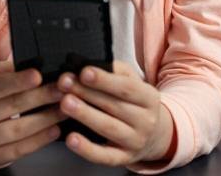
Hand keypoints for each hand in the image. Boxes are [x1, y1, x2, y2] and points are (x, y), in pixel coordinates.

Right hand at [0, 60, 65, 163]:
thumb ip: (7, 71)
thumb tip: (31, 63)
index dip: (19, 81)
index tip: (38, 75)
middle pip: (12, 106)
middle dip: (40, 97)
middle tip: (62, 90)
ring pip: (19, 129)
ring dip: (46, 119)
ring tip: (64, 109)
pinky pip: (21, 149)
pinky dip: (40, 139)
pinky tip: (55, 129)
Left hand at [56, 60, 175, 165]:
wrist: (156, 134)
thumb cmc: (135, 102)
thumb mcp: (133, 81)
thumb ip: (114, 70)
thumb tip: (87, 62)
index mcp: (148, 97)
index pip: (126, 87)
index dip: (104, 79)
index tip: (84, 72)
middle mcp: (146, 121)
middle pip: (114, 105)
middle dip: (86, 93)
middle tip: (64, 83)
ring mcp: (136, 141)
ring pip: (109, 128)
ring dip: (85, 115)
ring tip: (65, 103)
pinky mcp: (124, 158)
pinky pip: (105, 156)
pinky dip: (87, 149)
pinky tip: (71, 139)